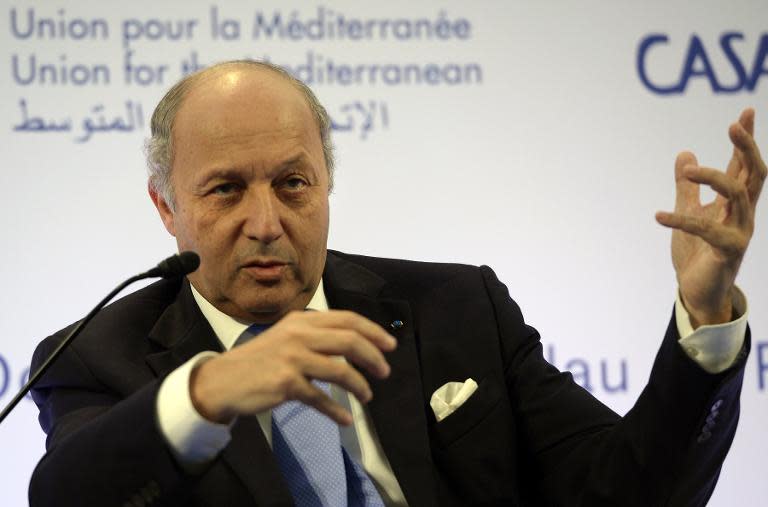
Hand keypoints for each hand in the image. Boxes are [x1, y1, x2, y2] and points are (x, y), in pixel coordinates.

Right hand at [189, 310, 396, 424]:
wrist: (224, 380)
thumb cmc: (261, 360)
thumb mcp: (287, 336)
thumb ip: (316, 335)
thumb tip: (355, 344)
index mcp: (302, 320)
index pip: (347, 319)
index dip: (373, 332)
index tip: (390, 345)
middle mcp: (299, 335)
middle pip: (349, 341)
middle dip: (373, 357)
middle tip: (385, 372)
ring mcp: (292, 358)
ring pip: (340, 371)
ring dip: (360, 386)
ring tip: (367, 396)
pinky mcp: (286, 383)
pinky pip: (320, 398)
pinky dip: (337, 411)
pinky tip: (346, 420)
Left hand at [656, 108, 765, 327]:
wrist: (696, 291)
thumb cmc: (696, 253)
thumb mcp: (689, 211)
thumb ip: (687, 186)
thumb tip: (684, 153)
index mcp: (735, 203)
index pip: (745, 165)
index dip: (746, 139)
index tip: (747, 111)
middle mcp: (743, 214)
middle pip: (754, 174)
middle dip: (747, 148)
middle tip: (733, 126)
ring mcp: (739, 232)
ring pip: (737, 194)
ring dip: (714, 178)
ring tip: (688, 171)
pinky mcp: (726, 251)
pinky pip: (707, 230)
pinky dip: (681, 220)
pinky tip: (658, 215)